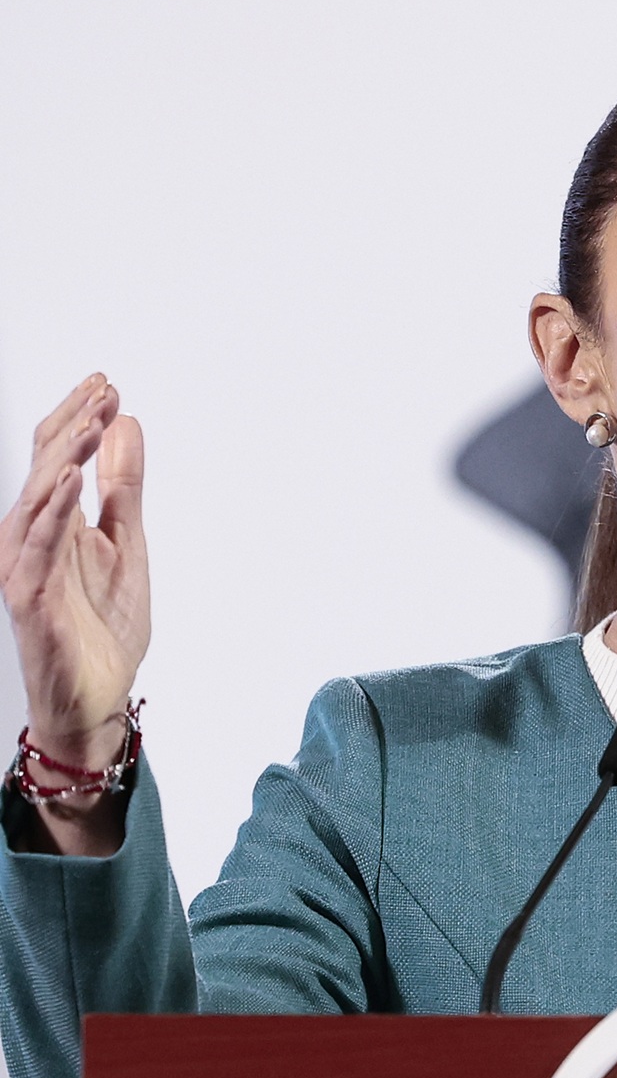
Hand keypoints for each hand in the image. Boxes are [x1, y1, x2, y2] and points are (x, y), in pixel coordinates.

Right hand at [0, 374, 149, 773]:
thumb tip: (126, 425)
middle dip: (73, 423)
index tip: (108, 383)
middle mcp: (32, 538)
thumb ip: (123, 487)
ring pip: (36, 500)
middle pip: (44, 467)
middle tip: (102, 387)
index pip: (57, 456)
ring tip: (90, 420)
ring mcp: (27, 567)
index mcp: (55, 523)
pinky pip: (37, 547)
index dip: (80, 417)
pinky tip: (68, 479)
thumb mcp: (127, 541)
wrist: (99, 694)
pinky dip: (52, 510)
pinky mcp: (30, 598)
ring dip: (62, 456)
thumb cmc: (104, 623)